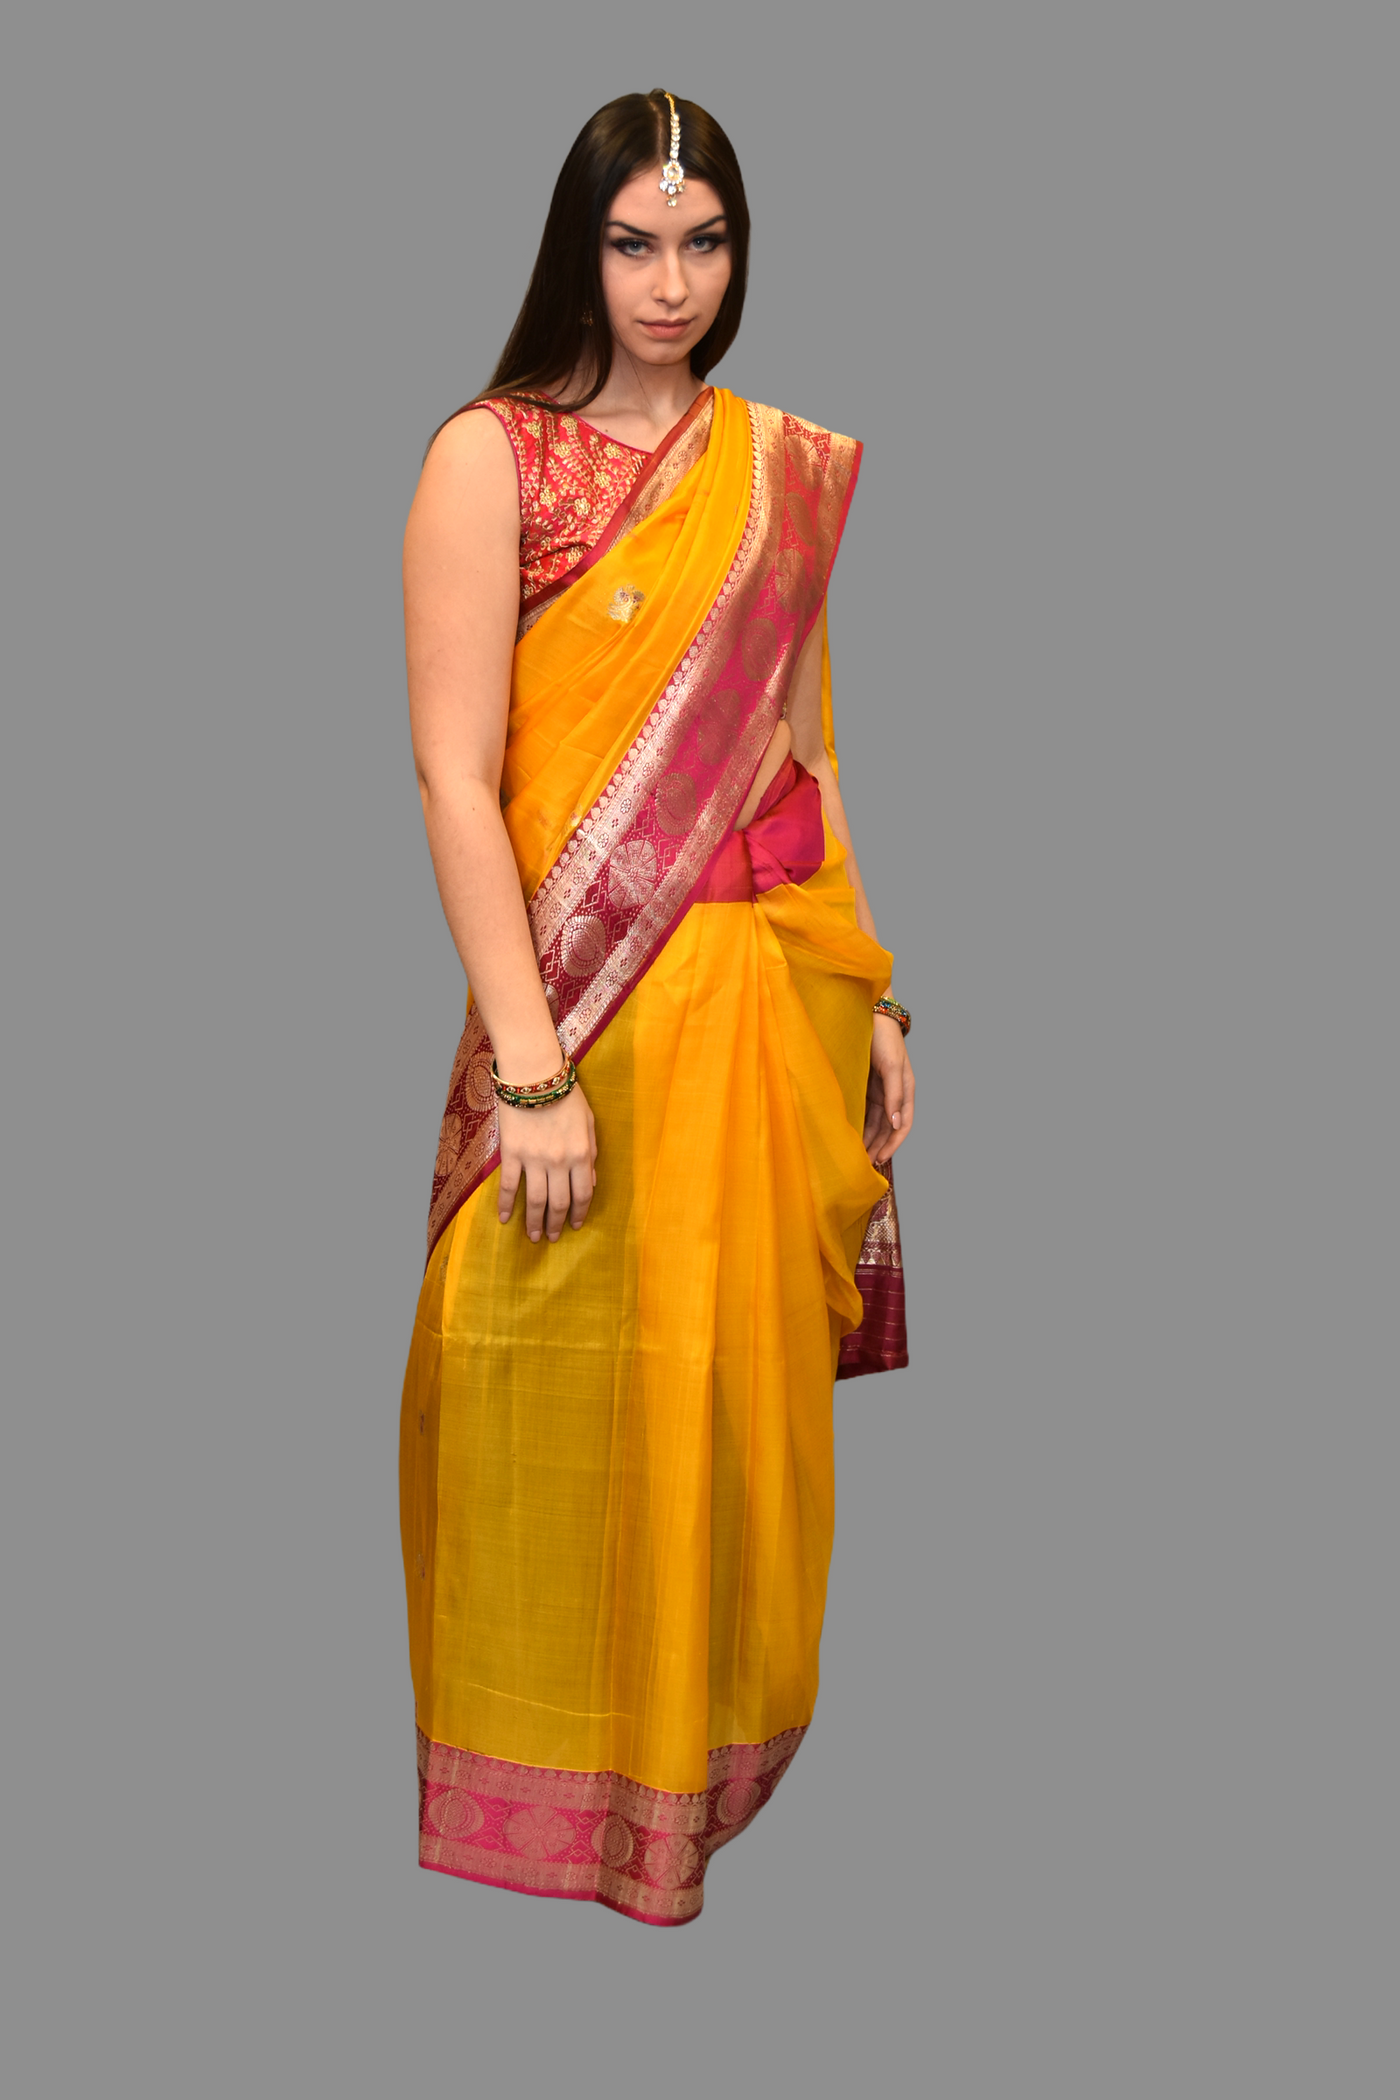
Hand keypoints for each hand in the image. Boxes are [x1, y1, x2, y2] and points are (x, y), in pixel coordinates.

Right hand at [497, 1086, 597, 1242]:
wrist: (534, 1075)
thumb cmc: (565, 1095)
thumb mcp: (589, 1122)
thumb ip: (591, 1152)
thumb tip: (592, 1182)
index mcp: (581, 1154)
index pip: (583, 1194)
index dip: (580, 1213)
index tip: (575, 1225)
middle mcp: (559, 1162)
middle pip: (559, 1203)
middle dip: (556, 1224)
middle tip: (552, 1238)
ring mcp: (534, 1159)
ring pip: (535, 1201)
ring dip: (535, 1222)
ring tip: (534, 1236)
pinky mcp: (512, 1153)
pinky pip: (509, 1186)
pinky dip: (506, 1205)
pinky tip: (505, 1219)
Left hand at [864, 1012, 914, 1165]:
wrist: (870, 1016)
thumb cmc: (884, 1038)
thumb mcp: (891, 1067)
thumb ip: (895, 1094)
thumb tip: (897, 1122)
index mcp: (906, 1090)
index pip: (904, 1124)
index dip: (894, 1143)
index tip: (881, 1158)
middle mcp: (894, 1094)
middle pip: (888, 1127)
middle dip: (879, 1146)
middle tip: (866, 1165)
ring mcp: (880, 1091)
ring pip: (876, 1123)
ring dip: (870, 1140)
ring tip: (858, 1157)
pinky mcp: (867, 1087)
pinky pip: (865, 1112)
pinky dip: (862, 1126)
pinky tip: (853, 1137)